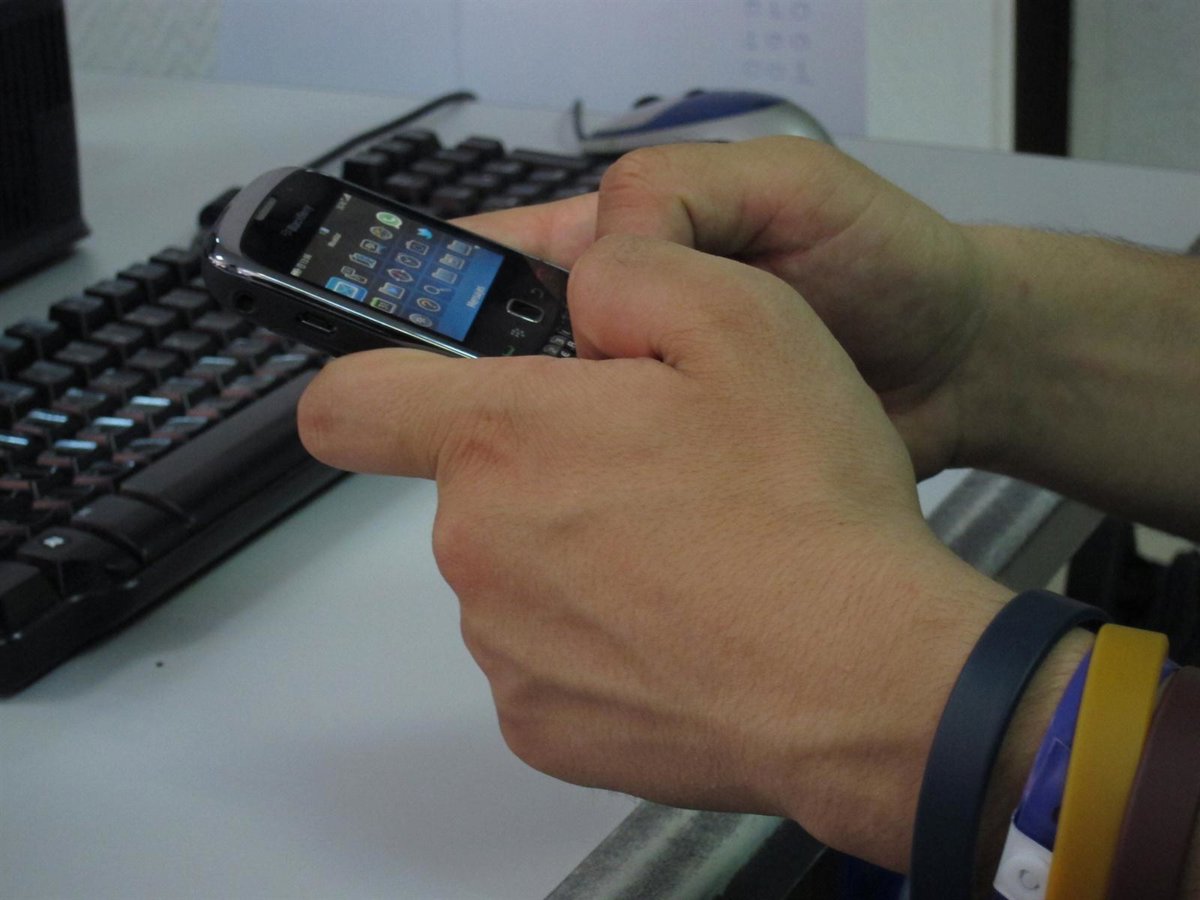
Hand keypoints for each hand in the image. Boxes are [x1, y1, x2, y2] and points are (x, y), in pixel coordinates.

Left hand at [299, 233, 1008, 866]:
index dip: (379, 384)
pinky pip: (546, 659)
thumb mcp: (743, 319)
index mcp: (504, 439)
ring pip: (516, 573)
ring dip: (577, 555)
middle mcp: (476, 548)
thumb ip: (629, 269)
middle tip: (662, 474)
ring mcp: (503, 649)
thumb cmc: (806, 504)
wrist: (866, 681)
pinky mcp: (539, 728)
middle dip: (548, 468)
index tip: (423, 394)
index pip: (350, 403)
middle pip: (473, 486)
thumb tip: (576, 286)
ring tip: (688, 560)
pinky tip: (682, 632)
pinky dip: (599, 642)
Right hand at [457, 137, 988, 476]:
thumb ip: (681, 197)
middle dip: (507, 393)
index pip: (501, 262)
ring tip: (606, 479)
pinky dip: (600, 507)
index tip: (407, 333)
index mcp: (628, 249)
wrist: (961, 372)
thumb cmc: (891, 265)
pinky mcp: (677, 474)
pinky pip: (607, 491)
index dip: (453, 292)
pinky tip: (625, 522)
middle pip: (508, 363)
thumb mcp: (791, 186)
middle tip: (551, 424)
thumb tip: (597, 252)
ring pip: (547, 436)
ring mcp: (646, 412)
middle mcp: (623, 333)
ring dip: (555, 458)